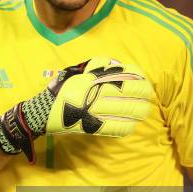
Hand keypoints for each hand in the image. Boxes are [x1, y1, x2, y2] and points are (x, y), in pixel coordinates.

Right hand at [0, 56, 152, 162]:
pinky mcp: (91, 126)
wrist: (43, 112)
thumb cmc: (62, 90)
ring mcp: (93, 109)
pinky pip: (115, 127)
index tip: (144, 80)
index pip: (121, 73)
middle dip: (142, 93)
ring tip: (144, 110)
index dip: (137, 77)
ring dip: (138, 110)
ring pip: (124, 109)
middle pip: (127, 91)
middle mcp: (94, 91)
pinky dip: (126, 126)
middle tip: (149, 96)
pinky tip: (132, 124)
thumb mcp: (77, 72)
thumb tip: (117, 64)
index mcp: (91, 77)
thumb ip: (96, 66)